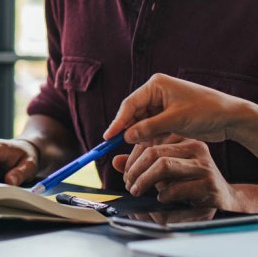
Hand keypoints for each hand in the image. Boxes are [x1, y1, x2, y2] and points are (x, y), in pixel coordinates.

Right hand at [104, 73, 245, 145]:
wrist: (231, 117)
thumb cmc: (206, 111)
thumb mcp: (175, 119)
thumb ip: (149, 128)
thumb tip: (126, 136)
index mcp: (156, 85)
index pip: (130, 104)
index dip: (118, 121)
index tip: (108, 136)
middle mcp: (156, 93)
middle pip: (134, 113)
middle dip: (127, 129)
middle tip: (115, 144)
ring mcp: (162, 104)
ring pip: (142, 122)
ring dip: (139, 134)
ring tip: (133, 147)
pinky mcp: (168, 116)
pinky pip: (152, 127)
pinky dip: (149, 136)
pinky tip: (146, 145)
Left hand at [114, 136, 235, 207]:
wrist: (222, 197)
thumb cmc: (188, 181)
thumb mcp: (163, 170)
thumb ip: (140, 164)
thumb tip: (115, 161)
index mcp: (183, 139)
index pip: (150, 142)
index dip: (132, 159)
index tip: (124, 174)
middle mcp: (195, 147)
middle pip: (154, 153)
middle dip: (135, 170)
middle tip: (129, 185)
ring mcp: (204, 165)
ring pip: (163, 166)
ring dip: (145, 181)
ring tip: (138, 191)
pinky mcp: (209, 184)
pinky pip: (177, 188)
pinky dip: (164, 195)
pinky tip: (162, 198)